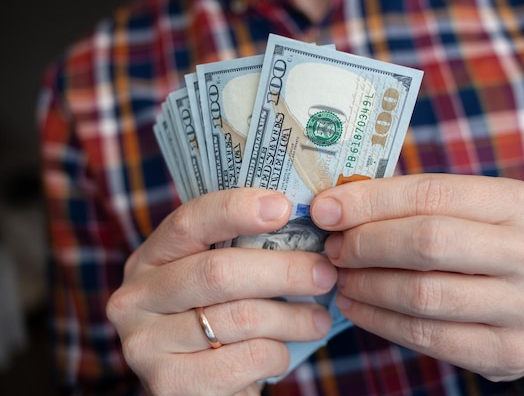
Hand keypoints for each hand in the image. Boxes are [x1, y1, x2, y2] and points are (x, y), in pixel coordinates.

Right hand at [106, 189, 336, 394]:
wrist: (198, 386)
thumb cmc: (216, 320)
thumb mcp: (214, 280)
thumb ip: (239, 251)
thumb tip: (300, 219)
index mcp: (150, 259)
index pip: (188, 222)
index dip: (236, 209)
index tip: (284, 207)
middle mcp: (136, 298)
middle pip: (219, 272)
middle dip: (284, 270)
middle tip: (324, 273)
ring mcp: (146, 345)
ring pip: (242, 318)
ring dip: (293, 318)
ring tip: (317, 318)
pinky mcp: (170, 385)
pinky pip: (247, 359)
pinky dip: (277, 354)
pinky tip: (280, 352)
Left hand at [310, 174, 523, 381]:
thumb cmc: (485, 250)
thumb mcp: (467, 214)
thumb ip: (412, 205)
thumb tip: (335, 207)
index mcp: (520, 204)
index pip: (431, 193)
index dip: (371, 200)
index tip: (326, 209)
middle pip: (428, 242)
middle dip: (366, 244)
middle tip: (334, 248)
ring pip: (422, 294)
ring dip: (367, 284)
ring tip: (341, 277)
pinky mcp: (508, 352)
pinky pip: (424, 336)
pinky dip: (378, 320)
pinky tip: (356, 305)